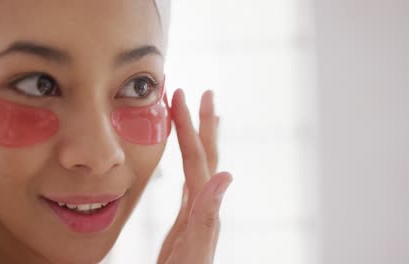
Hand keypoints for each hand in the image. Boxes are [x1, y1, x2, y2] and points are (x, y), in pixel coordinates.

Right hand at [157, 89, 232, 263]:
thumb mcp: (193, 249)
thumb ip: (207, 216)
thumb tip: (225, 176)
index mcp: (203, 206)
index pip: (197, 157)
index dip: (190, 126)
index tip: (183, 96)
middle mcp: (204, 204)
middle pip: (205, 155)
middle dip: (203, 123)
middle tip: (202, 93)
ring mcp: (197, 211)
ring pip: (199, 166)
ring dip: (198, 139)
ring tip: (199, 118)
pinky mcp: (187, 220)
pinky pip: (190, 181)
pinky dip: (189, 163)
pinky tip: (189, 161)